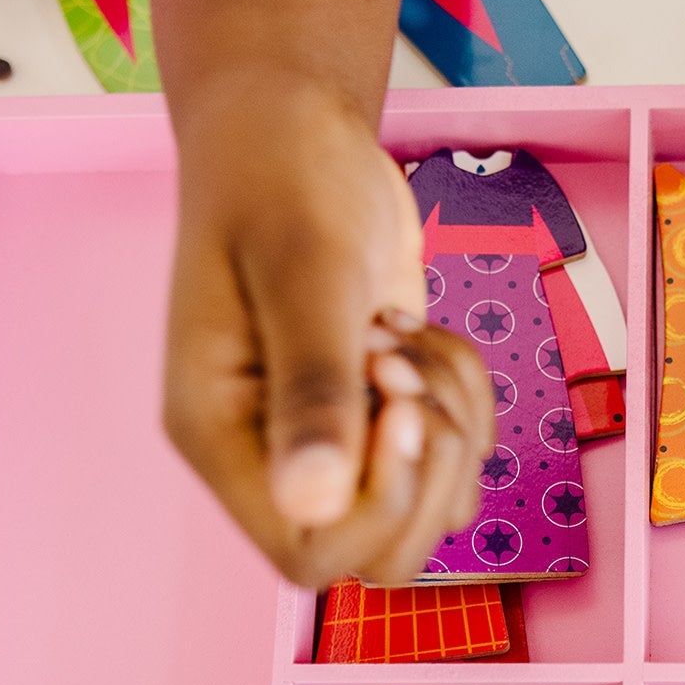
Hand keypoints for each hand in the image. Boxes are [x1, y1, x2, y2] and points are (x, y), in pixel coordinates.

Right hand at [162, 72, 493, 588]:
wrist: (295, 125)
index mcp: (221, 436)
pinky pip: (456, 452)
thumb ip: (313, 388)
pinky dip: (463, 394)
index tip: (394, 402)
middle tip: (402, 368)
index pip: (309, 557)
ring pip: (432, 506)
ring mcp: (330, 437)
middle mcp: (270, 454)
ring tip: (401, 334)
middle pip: (380, 559)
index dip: (379, 504)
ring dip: (450, 420)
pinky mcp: (380, 410)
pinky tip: (415, 329)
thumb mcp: (306, 273)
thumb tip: (313, 503)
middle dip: (425, 470)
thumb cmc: (281, 179)